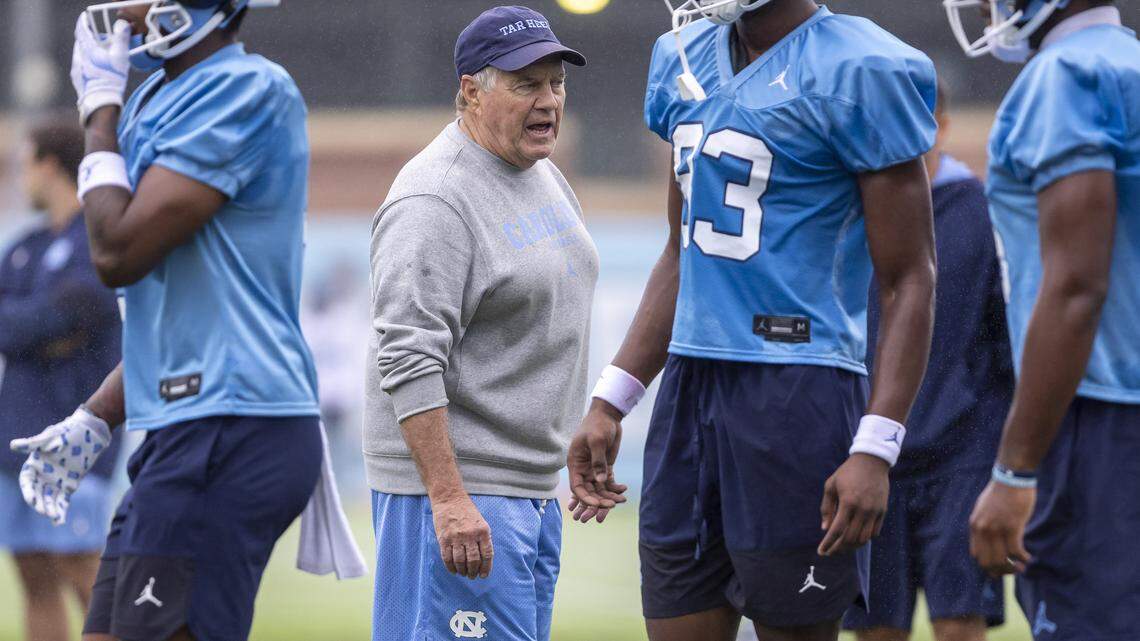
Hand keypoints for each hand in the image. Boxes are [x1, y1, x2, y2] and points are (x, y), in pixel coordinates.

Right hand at [10, 407, 111, 524]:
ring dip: (50, 509)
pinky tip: (59, 521)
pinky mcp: (69, 485)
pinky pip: (63, 500)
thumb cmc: (66, 431)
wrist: (88, 432)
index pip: (27, 482)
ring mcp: (55, 482)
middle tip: (44, 511)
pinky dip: (61, 510)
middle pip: (37, 493)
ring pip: (50, 499)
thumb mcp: (50, 437)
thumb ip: (33, 444)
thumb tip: (13, 445)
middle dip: (40, 503)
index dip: (28, 491)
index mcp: (34, 464)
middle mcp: (42, 475)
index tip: (31, 500)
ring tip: (54, 518)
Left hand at [70, 13, 130, 123]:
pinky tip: (93, 68)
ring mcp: (76, 68)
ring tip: (96, 53)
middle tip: (96, 37)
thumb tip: (123, 25)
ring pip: (79, 54)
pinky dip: (85, 62)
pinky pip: (79, 65)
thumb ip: (121, 40)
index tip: (85, 17)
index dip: (83, 22)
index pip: (81, 29)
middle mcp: (78, 57)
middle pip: (80, 42)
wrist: (100, 102)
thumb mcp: (121, 57)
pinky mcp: (76, 79)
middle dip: (87, 37)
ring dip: (86, 50)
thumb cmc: (111, 80)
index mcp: (87, 49)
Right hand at [431, 494, 492, 579]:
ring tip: (463, 574)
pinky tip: (454, 571)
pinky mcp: (444, 539)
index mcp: (483, 531)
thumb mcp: (481, 522)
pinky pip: (447, 558)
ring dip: (462, 571)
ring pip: (460, 561)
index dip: (486, 568)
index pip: (487, 554)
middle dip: (473, 572)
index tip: (483, 575)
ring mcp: (456, 537)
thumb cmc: (467, 512)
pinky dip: (451, 567)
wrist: (450, 499)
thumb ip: (483, 539)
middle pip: (474, 560)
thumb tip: (484, 560)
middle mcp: (470, 535)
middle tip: (472, 576)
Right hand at [566, 401, 627, 523]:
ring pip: (599, 489)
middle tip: (612, 504)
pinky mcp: (605, 467)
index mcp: (575, 463)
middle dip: (599, 500)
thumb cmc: (597, 425)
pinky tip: (623, 490)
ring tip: (621, 500)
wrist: (608, 416)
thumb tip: (600, 481)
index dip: (585, 498)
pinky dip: (615, 488)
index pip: (577, 486)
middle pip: (589, 491)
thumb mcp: (597, 440)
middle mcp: (583, 469)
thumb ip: (598, 461)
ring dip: (609, 496)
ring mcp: (594, 469)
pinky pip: (608, 482)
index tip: (597, 503)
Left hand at [818, 453, 889, 555]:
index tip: (821, 552)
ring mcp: (875, 511)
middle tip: (830, 552)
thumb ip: (826, 507)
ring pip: (864, 539)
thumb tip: (825, 528)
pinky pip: (874, 533)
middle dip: (838, 548)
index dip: (828, 543)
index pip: (837, 530)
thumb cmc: (847, 473)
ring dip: (852, 546)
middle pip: (850, 538)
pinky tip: (855, 538)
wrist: (872, 462)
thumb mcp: (831, 485)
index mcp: (848, 502)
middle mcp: (863, 509)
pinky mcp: (883, 511)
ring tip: (842, 547)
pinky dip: (864, 539)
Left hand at [969, 480, 1033, 575]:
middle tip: (1013, 572)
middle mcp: (983, 529)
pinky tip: (1028, 558)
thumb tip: (991, 543)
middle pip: (988, 561)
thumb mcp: (985, 510)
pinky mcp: (1012, 526)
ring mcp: (996, 528)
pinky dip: (1023, 558)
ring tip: (1022, 567)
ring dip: (1013, 567)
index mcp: (975, 525)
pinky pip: (1016, 551)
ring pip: (1002, 559)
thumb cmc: (1001, 493)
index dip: (988, 566)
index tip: (999, 569)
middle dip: (1001, 571)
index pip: (977, 555)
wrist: (1011, 478)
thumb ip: (985, 526)